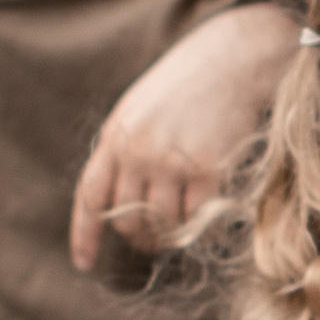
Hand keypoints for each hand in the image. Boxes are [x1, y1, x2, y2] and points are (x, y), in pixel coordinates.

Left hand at [68, 2, 300, 270]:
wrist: (234, 56)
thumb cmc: (191, 79)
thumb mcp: (141, 106)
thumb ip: (128, 146)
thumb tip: (125, 195)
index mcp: (116, 136)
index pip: (91, 197)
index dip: (85, 235)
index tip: (85, 263)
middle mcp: (137, 152)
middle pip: (127, 219)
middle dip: (140, 238)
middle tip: (156, 240)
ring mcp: (171, 161)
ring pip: (163, 224)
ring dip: (174, 236)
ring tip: (186, 230)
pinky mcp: (207, 168)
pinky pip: (199, 218)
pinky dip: (206, 229)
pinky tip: (215, 224)